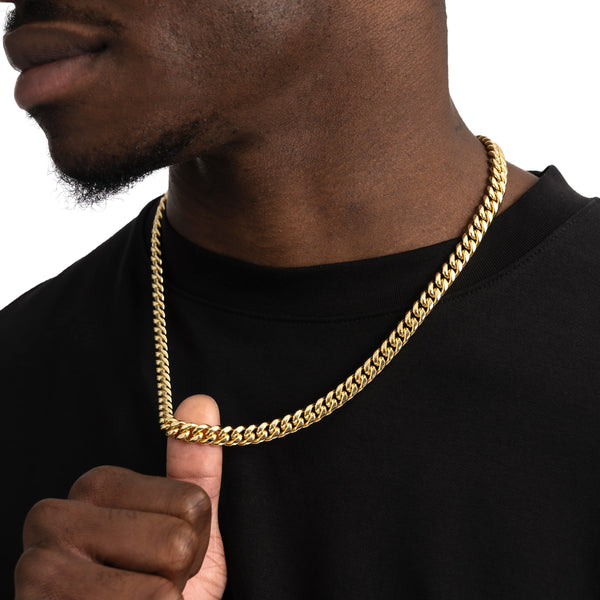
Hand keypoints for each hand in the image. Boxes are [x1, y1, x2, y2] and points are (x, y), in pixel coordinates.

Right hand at [15, 395, 226, 598]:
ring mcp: (38, 572)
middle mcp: (53, 518)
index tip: (161, 557)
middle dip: (177, 576)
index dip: (194, 540)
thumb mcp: (183, 527)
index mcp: (94, 485)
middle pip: (177, 542)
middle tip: (146, 588)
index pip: (192, 503)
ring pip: (161, 589)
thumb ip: (193, 469)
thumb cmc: (152, 590)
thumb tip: (201, 402)